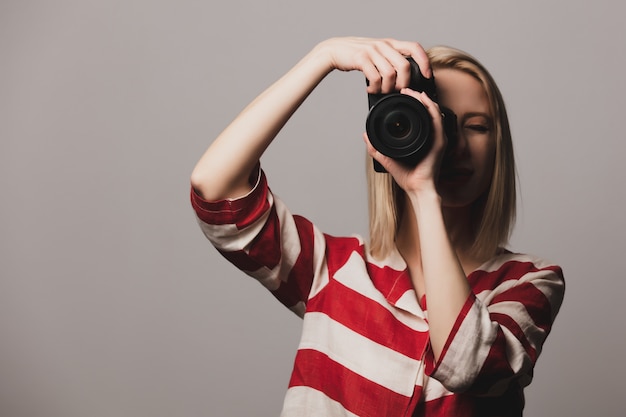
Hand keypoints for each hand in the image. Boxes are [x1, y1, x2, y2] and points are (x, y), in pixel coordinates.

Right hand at [314, 37, 431, 93]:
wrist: (335, 50)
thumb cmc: (357, 55)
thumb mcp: (377, 53)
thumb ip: (390, 60)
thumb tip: (403, 78)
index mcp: (390, 44)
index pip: (414, 48)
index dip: (424, 62)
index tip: (426, 75)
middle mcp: (383, 45)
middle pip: (404, 66)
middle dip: (403, 83)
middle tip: (397, 91)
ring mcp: (372, 51)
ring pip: (390, 74)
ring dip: (387, 88)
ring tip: (381, 91)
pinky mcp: (361, 59)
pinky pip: (375, 77)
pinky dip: (375, 88)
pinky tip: (371, 89)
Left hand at [364, 89, 446, 195]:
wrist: (417, 188)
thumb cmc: (407, 176)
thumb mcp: (387, 158)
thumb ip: (375, 148)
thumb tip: (365, 136)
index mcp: (421, 139)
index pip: (419, 116)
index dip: (411, 103)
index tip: (400, 96)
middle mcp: (430, 136)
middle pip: (427, 109)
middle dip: (416, 97)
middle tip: (404, 89)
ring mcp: (437, 138)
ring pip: (433, 110)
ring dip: (423, 98)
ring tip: (412, 91)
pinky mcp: (440, 141)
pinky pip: (437, 119)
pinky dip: (431, 106)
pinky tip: (423, 98)